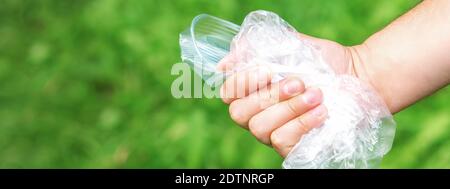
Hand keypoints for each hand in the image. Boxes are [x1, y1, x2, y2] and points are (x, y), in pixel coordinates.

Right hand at [218, 32, 357, 156]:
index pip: (228, 93)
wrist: (359, 77)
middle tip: (298, 82)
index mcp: (253, 90)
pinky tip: (321, 112)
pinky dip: (301, 124)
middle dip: (269, 96)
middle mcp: (257, 114)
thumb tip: (226, 61)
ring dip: (289, 109)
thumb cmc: (323, 62)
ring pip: (259, 128)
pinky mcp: (291, 148)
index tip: (268, 70)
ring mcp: (272, 133)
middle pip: (239, 114)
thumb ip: (258, 48)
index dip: (242, 83)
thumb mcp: (292, 46)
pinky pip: (282, 141)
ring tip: (316, 95)